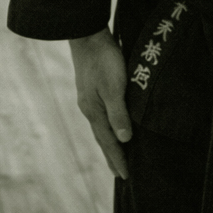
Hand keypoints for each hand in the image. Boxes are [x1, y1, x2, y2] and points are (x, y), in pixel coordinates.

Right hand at [69, 28, 132, 178]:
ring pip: (100, 127)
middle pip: (102, 138)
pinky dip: (106, 128)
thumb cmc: (103, 60)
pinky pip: (100, 117)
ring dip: (108, 143)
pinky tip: (109, 125)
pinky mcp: (90, 90)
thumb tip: (124, 140)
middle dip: (111, 156)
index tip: (125, 176)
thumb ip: (118, 113)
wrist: (87, 35)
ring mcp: (88, 99)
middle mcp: (89, 108)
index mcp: (94, 111)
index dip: (117, 158)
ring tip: (115, 154)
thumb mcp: (113, 86)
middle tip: (119, 174)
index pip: (109, 141)